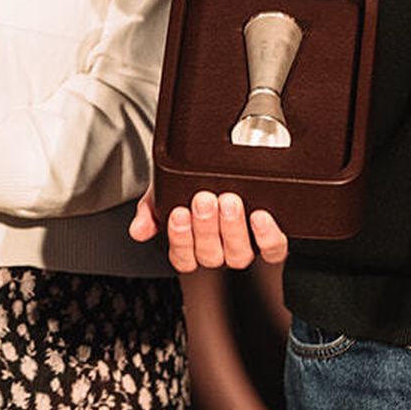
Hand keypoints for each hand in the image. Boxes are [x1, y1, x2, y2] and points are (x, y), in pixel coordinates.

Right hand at [130, 187, 289, 272]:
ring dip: (232, 229)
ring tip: (229, 201)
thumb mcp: (164, 188)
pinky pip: (272, 250)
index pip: (183, 258)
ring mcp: (244, 246)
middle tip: (204, 199)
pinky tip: (259, 217)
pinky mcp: (270, 240)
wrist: (231, 151)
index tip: (178, 213)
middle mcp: (218, 249)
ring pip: (239, 255)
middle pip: (211, 256)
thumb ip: (150, 208)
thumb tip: (138, 229)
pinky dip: (266, 236)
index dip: (181, 240)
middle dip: (206, 227)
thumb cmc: (193, 180)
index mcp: (192, 244)